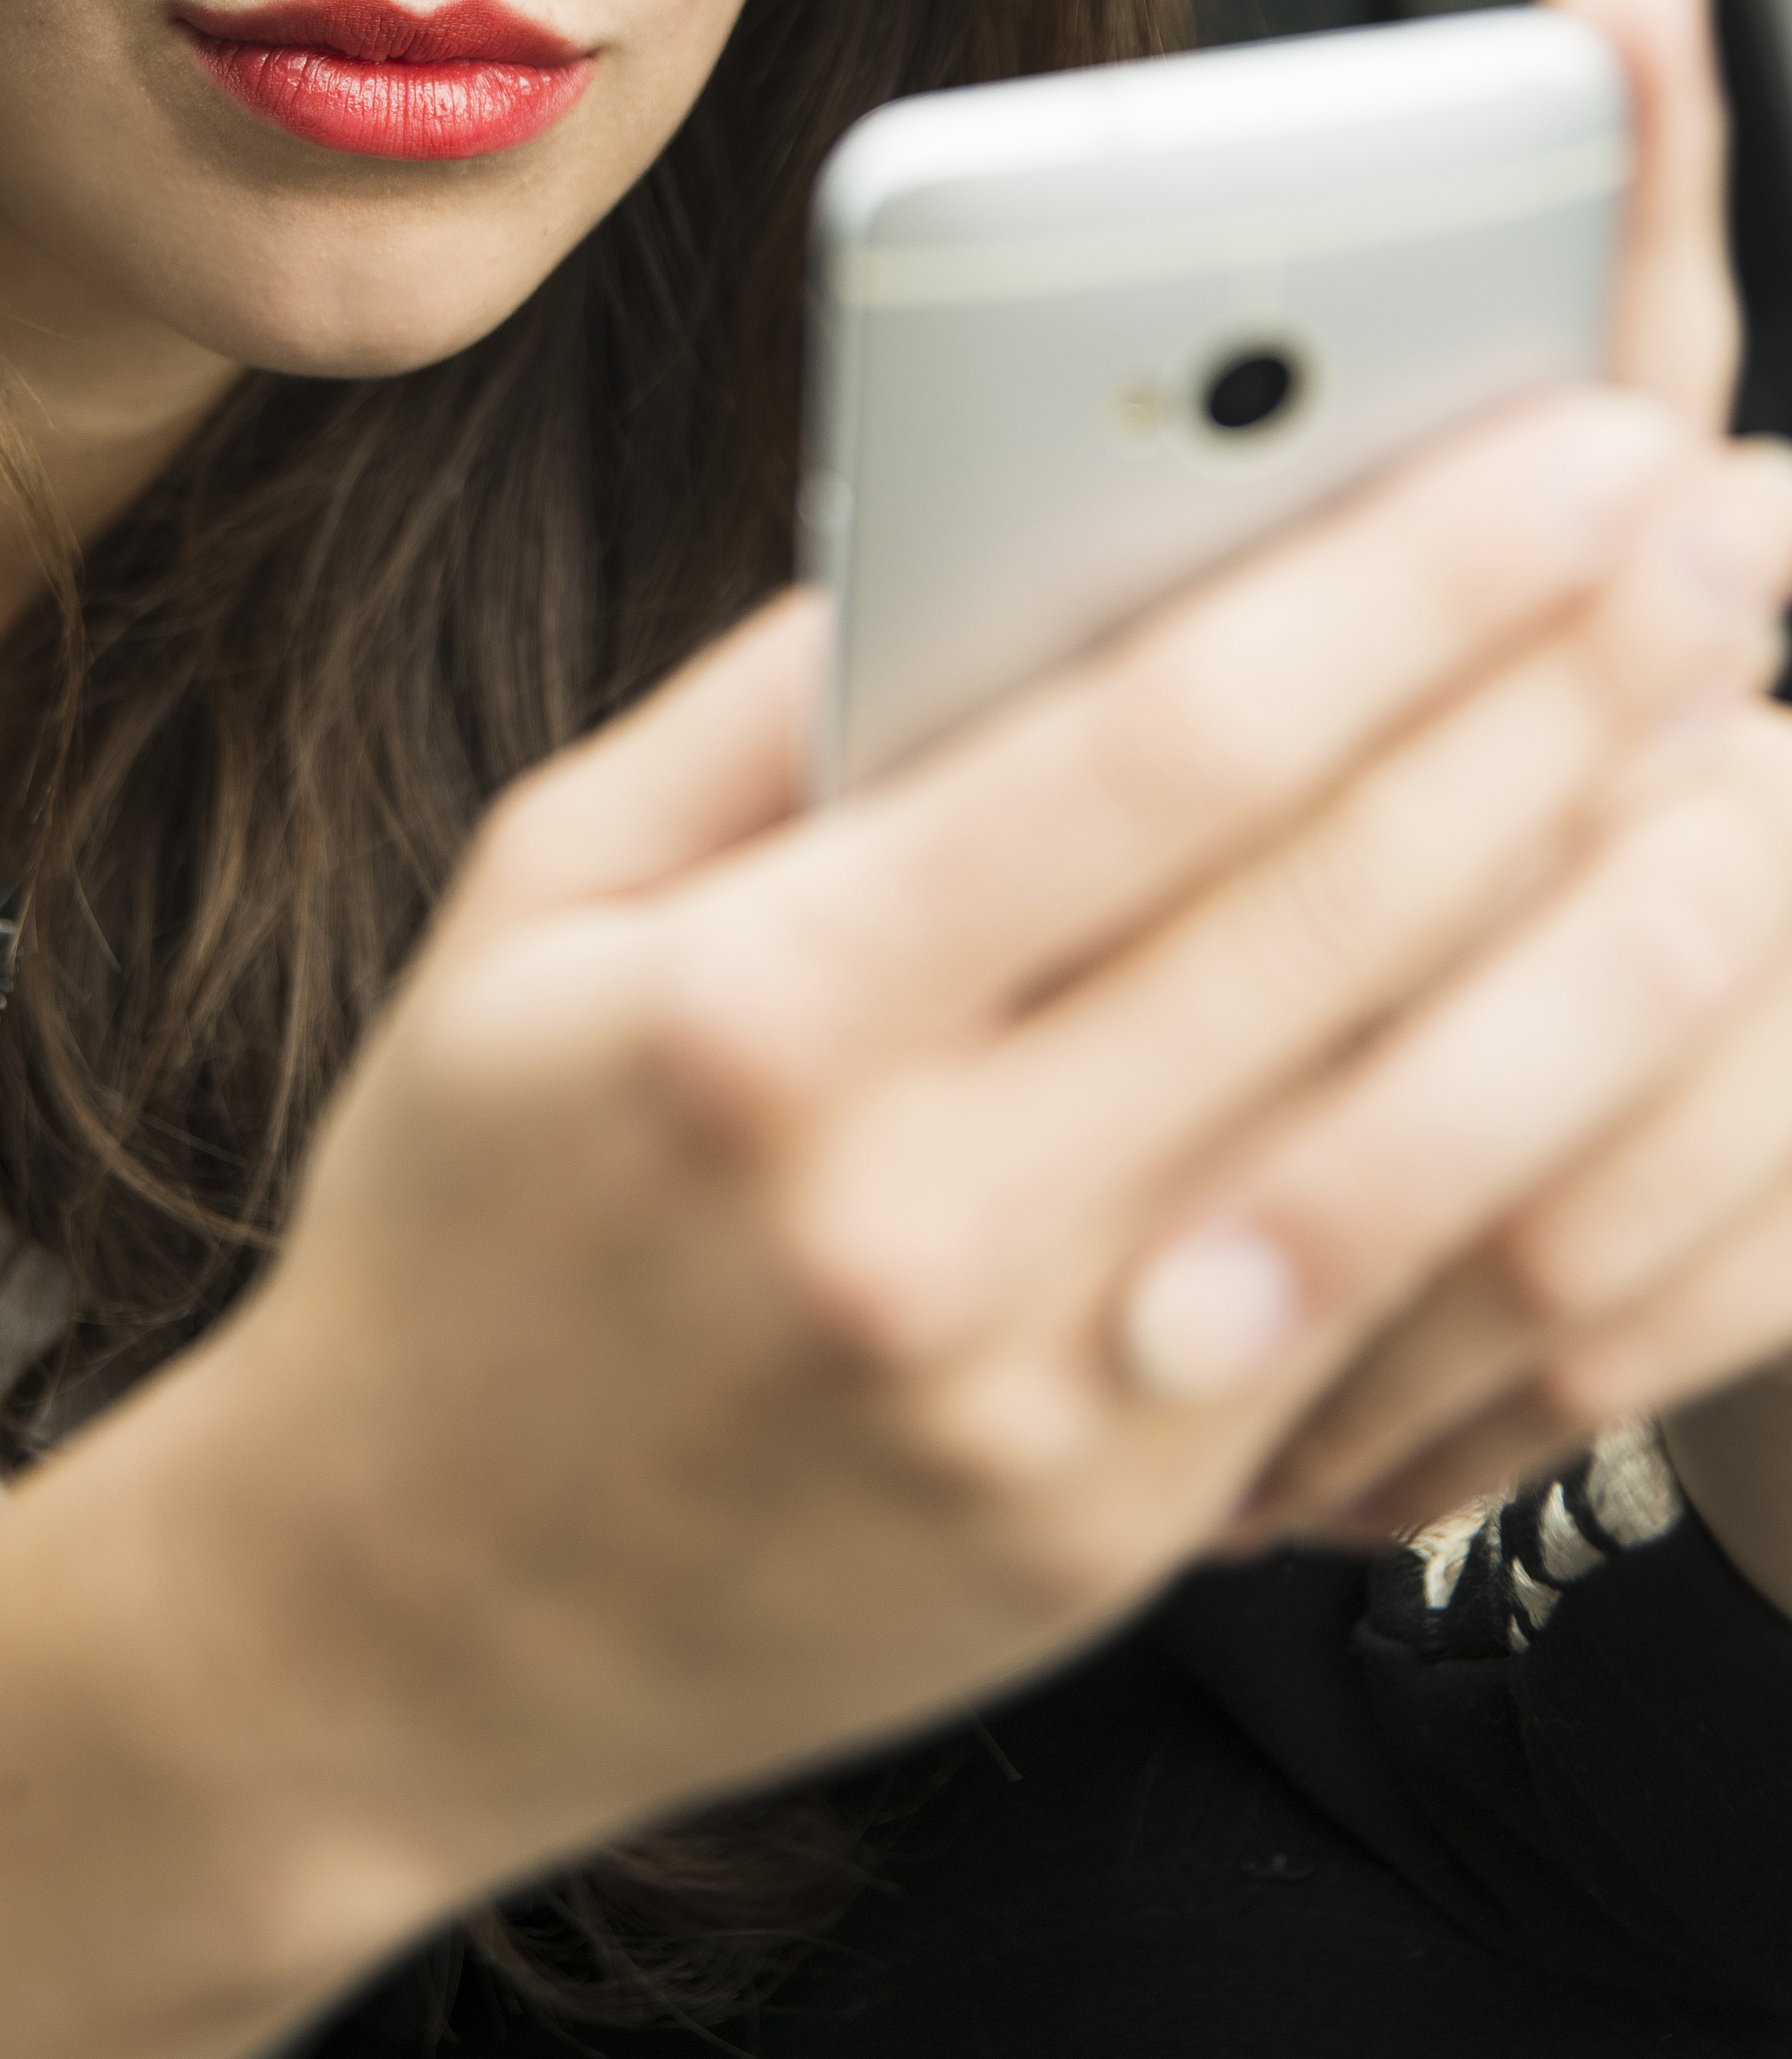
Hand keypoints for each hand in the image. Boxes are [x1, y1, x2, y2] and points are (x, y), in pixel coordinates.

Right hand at [0, 0, 1791, 2058]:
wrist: (402, 1616)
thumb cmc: (460, 1206)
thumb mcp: (537, 896)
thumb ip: (768, 705)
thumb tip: (1000, 512)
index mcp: (761, 1016)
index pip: (1160, 752)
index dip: (1403, 580)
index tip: (1572, 442)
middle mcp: (923, 1215)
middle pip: (1342, 906)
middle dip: (1579, 683)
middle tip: (1732, 518)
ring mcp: (1050, 1402)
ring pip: (1432, 1114)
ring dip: (1636, 905)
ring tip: (1756, 732)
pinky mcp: (1128, 1537)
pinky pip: (1394, 1305)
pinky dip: (1551, 1129)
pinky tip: (1638, 986)